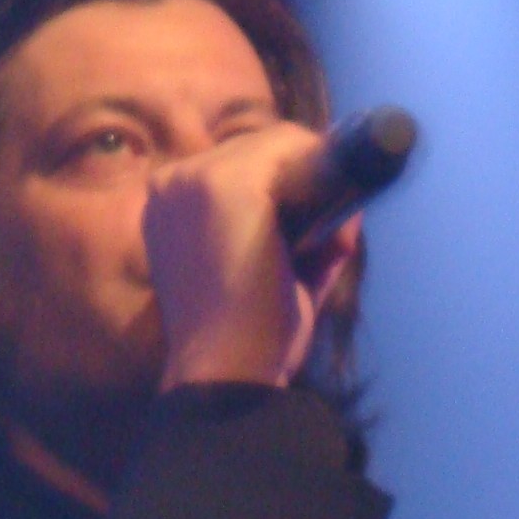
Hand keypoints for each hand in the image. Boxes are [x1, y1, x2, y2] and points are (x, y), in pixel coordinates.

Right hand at [144, 123, 361, 390]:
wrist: (227, 376)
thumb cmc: (249, 339)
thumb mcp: (272, 275)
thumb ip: (305, 235)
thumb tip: (348, 206)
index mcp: (170, 206)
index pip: (243, 163)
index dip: (288, 189)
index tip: (312, 231)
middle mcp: (173, 183)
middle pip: (264, 145)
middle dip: (307, 182)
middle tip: (326, 245)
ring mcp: (197, 179)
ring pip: (283, 142)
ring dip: (318, 181)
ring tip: (323, 247)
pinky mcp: (228, 184)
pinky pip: (295, 149)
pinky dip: (326, 180)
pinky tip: (328, 234)